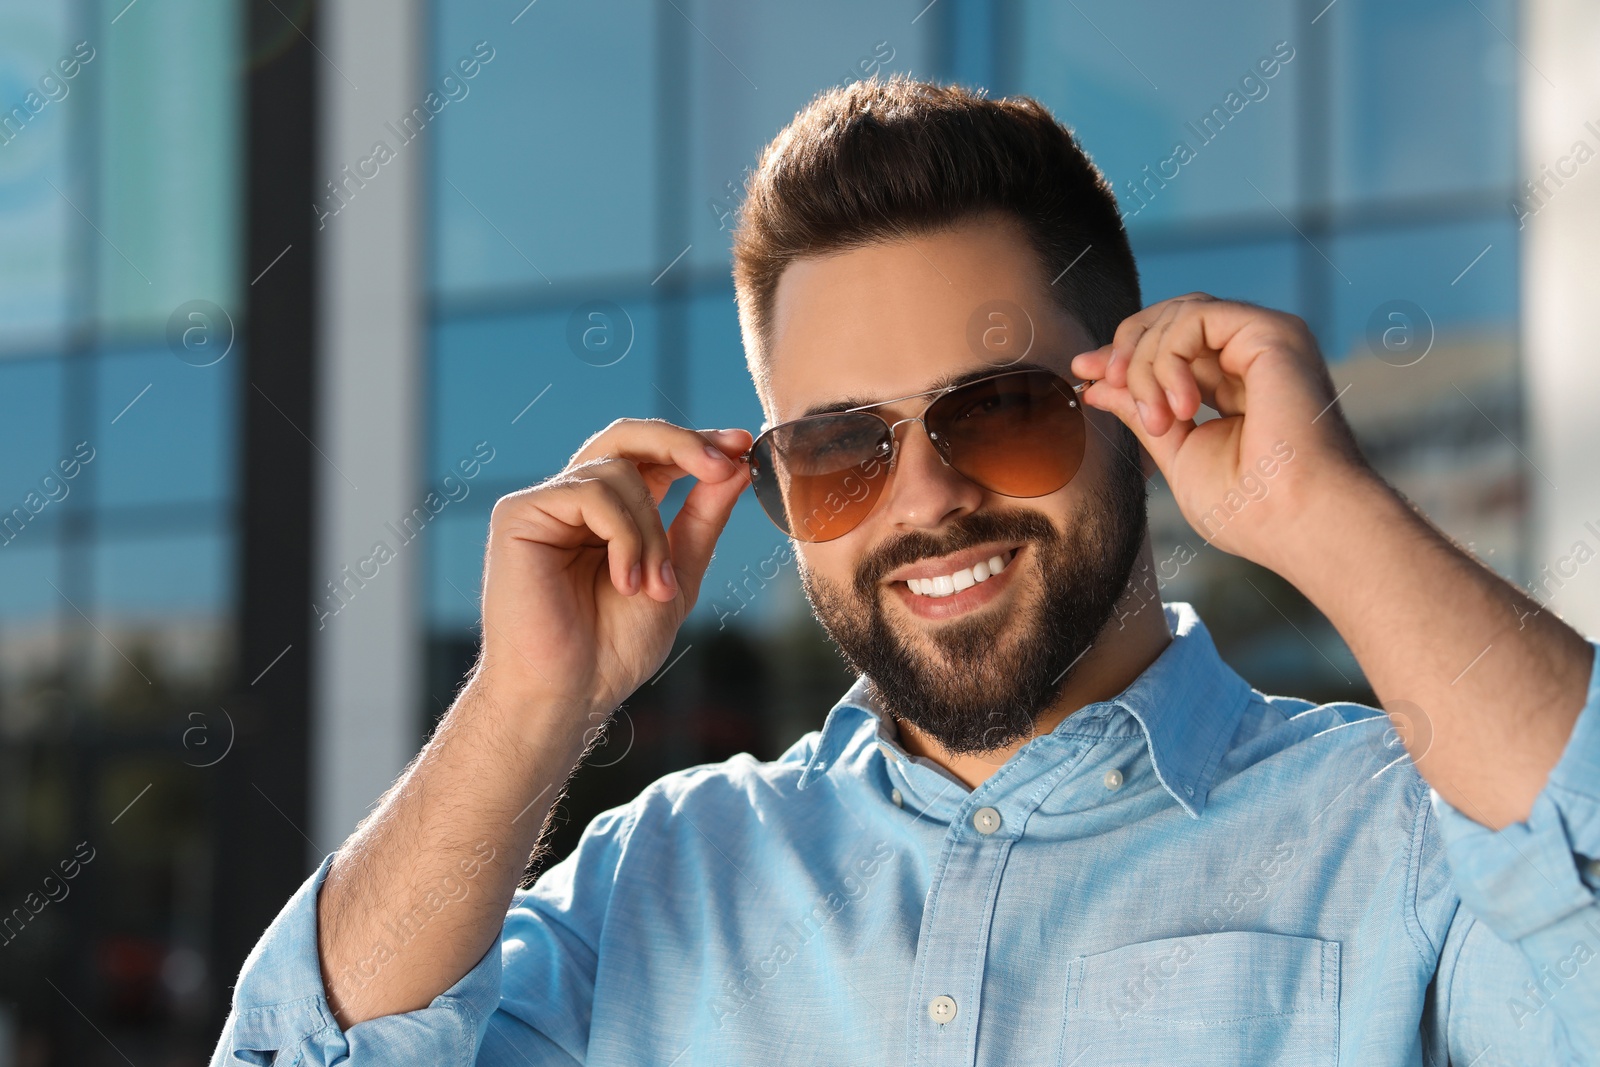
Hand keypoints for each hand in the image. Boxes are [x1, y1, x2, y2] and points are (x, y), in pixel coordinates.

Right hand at [473, 419, 751, 722]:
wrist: (571, 693)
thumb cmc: (616, 646)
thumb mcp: (678, 575)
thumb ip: (703, 518)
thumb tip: (738, 464)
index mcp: (613, 510)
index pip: (653, 454)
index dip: (698, 443)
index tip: (744, 444)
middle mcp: (576, 498)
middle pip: (628, 435)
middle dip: (683, 444)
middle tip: (723, 466)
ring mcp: (546, 503)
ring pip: (619, 474)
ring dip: (650, 532)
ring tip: (650, 588)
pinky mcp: (520, 514)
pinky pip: (590, 494)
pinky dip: (623, 537)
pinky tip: (624, 581)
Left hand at [1070, 294, 1371, 570]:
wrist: (1299, 523)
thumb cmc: (1250, 508)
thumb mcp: (1176, 451)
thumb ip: (1140, 411)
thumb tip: (1097, 384)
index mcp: (1236, 383)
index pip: (1171, 346)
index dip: (1123, 355)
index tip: (1084, 374)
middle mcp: (1253, 355)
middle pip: (1169, 319)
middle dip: (1124, 349)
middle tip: (1103, 385)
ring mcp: (1265, 339)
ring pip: (1177, 316)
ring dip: (1145, 364)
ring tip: (1160, 421)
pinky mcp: (1271, 332)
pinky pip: (1194, 317)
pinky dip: (1168, 356)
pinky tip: (1181, 407)